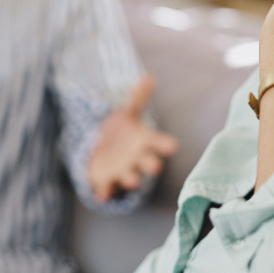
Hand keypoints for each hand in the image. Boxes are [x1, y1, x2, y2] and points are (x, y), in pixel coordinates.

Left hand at [86, 75, 178, 201]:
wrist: (105, 152)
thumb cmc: (122, 133)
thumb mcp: (127, 114)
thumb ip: (137, 98)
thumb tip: (149, 77)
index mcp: (144, 142)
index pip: (159, 143)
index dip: (165, 145)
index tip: (172, 146)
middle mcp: (137, 159)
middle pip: (148, 163)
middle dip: (151, 165)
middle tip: (154, 166)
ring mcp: (123, 171)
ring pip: (130, 178)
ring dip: (131, 179)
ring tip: (131, 181)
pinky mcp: (107, 180)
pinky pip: (107, 188)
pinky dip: (105, 192)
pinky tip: (101, 195)